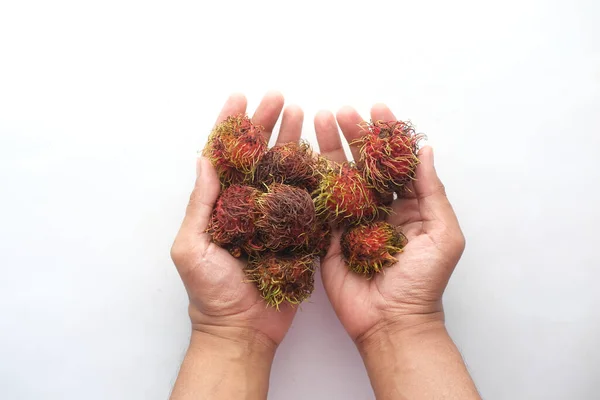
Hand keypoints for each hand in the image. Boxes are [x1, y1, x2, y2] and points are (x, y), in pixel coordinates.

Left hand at [170, 92, 304, 347]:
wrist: (243, 330)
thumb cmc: (211, 293)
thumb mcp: (192, 248)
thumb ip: (200, 205)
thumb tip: (204, 159)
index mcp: (219, 204)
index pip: (224, 155)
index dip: (231, 125)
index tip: (240, 98)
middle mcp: (246, 205)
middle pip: (257, 155)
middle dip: (266, 124)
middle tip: (279, 98)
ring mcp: (273, 217)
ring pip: (283, 170)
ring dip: (291, 141)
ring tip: (302, 114)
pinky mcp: (296, 233)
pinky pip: (305, 200)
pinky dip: (312, 176)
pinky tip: (320, 154)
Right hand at [314, 104, 465, 343]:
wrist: (391, 321)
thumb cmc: (423, 282)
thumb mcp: (442, 234)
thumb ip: (432, 191)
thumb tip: (426, 149)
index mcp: (407, 204)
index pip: (394, 162)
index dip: (385, 135)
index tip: (378, 108)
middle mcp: (377, 207)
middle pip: (363, 163)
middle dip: (353, 135)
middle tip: (342, 111)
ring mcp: (351, 219)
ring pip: (338, 177)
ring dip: (328, 148)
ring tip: (318, 120)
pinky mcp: (328, 235)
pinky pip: (319, 203)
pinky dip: (311, 179)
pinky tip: (302, 156)